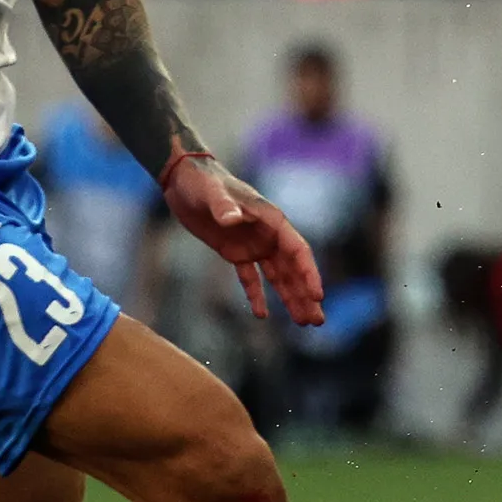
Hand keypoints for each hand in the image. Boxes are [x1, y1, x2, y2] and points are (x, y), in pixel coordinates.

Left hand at [164, 154, 325, 325]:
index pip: (297, 250)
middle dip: (305, 294)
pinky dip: (256, 295)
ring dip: (290, 297)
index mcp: (271, 219)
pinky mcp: (234, 251)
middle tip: (317, 321)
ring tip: (303, 322)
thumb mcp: (211, 193)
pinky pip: (250, 277)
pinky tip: (261, 314)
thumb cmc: (201, 181)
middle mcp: (267, 234)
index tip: (317, 296)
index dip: (309, 274)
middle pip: (293, 268)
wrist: (183, 179)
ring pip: (278, 276)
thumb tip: (232, 220)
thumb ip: (223, 206)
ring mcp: (253, 244)